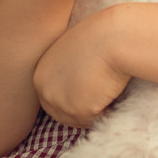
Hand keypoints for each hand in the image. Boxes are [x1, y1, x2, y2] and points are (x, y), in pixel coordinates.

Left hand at [33, 10, 131, 126]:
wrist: (116, 37)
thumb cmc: (101, 36)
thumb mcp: (73, 52)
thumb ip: (68, 70)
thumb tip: (79, 85)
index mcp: (40, 73)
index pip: (52, 99)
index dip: (73, 99)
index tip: (90, 94)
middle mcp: (44, 89)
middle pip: (62, 115)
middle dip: (82, 111)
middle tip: (102, 97)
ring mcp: (59, 101)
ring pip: (79, 120)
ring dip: (95, 110)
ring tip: (109, 88)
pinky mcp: (78, 110)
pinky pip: (95, 119)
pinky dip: (107, 110)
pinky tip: (113, 90)